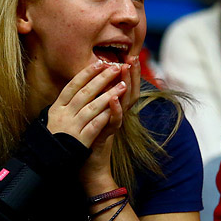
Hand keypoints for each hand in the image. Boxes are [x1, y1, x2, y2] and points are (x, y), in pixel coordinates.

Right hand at [45, 60, 127, 148]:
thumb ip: (64, 103)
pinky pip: (95, 125)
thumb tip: (76, 85)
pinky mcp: (80, 141)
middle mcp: (64, 115)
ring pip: (92, 107)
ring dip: (109, 95)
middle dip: (102, 79)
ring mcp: (72, 128)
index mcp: (57, 107)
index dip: (86, 73)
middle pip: (85, 93)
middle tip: (116, 67)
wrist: (44, 160)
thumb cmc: (51, 137)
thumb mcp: (52, 116)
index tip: (99, 62)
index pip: (73, 86)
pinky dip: (105, 116)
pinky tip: (116, 107)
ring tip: (122, 85)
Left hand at [82, 56, 140, 187]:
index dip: (127, 71)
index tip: (129, 54)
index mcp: (113, 108)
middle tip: (133, 57)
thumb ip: (96, 99)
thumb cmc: (88, 139)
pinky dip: (115, 109)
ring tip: (125, 69)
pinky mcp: (108, 135)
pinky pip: (114, 121)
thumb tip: (93, 79)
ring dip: (126, 85)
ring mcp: (114, 124)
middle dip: (132, 73)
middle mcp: (117, 114)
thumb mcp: (92, 114)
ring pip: (125, 102)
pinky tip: (114, 98)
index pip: (124, 85)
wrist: (88, 167)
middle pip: (130, 90)